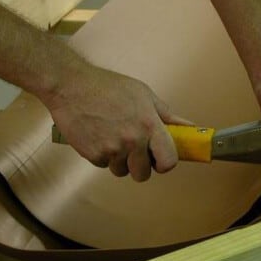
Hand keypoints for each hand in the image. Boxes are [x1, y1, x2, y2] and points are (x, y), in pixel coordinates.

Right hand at [45, 63, 190, 181]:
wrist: (71, 86)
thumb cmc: (107, 86)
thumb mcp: (143, 94)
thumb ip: (166, 114)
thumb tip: (189, 126)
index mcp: (148, 124)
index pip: (169, 160)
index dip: (165, 164)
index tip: (159, 159)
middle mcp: (132, 140)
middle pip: (143, 173)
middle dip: (139, 165)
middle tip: (132, 149)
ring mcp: (111, 149)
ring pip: (121, 171)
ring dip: (118, 160)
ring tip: (111, 137)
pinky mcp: (92, 154)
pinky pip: (103, 165)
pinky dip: (101, 155)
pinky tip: (97, 135)